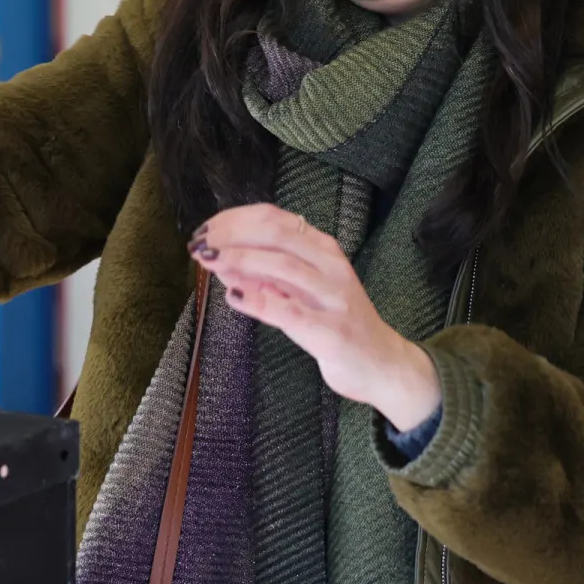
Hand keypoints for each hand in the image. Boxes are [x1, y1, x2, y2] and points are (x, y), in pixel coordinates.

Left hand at [190, 204, 438, 431]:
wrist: (382, 365)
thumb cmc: (334, 323)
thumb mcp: (297, 292)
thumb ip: (262, 275)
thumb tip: (219, 260)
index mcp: (323, 249)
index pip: (275, 218)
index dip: (236, 219)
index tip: (207, 228)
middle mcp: (331, 266)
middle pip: (277, 234)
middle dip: (233, 234)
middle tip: (201, 242)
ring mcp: (333, 297)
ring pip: (283, 265)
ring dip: (240, 259)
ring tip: (210, 260)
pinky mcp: (331, 331)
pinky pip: (290, 311)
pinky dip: (258, 300)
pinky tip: (233, 297)